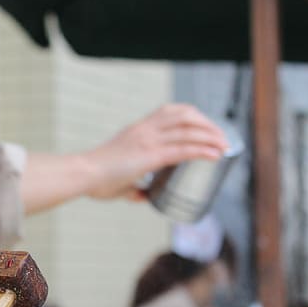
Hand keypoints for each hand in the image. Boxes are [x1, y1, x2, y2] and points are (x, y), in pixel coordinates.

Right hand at [82, 104, 229, 199]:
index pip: (171, 111)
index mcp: (139, 130)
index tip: (206, 127)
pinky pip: (183, 149)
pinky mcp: (150, 156)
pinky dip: (203, 150)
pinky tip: (215, 154)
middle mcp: (146, 130)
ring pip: (189, 130)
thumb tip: (142, 196)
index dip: (194, 115)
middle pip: (186, 115)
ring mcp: (148, 141)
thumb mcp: (120, 178)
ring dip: (211, 136)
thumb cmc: (96, 177)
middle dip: (208, 124)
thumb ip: (133, 186)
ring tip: (224, 145)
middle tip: (221, 138)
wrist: (83, 175)